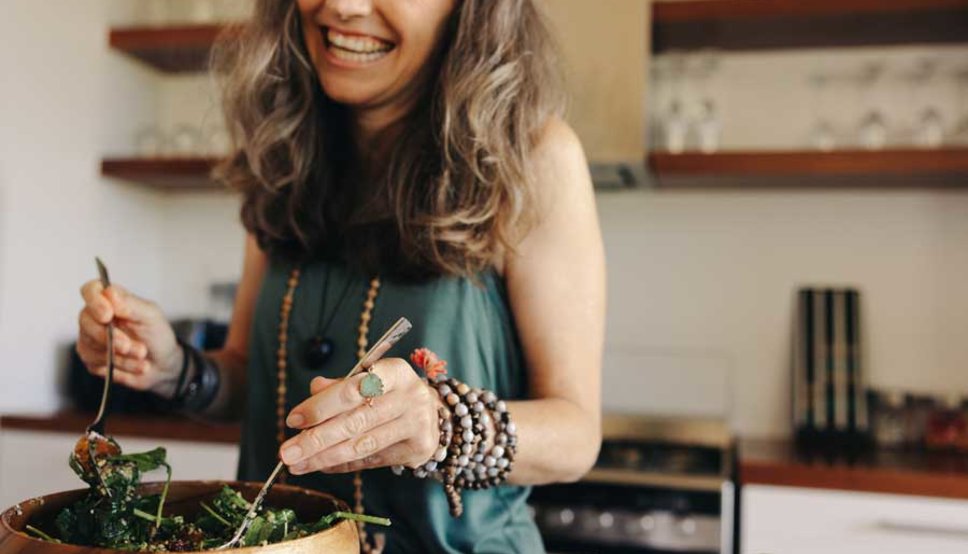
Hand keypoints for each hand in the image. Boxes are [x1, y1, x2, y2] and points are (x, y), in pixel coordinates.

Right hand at [76, 280, 181, 396]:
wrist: (162, 362)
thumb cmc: (155, 333)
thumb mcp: (150, 316)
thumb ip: (130, 304)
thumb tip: (109, 293)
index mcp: (110, 299)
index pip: (90, 290)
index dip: (95, 302)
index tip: (108, 315)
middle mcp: (95, 316)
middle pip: (86, 321)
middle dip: (111, 338)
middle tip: (132, 346)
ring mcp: (89, 338)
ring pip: (91, 346)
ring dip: (121, 355)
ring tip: (142, 355)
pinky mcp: (91, 358)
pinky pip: (96, 363)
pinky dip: (120, 366)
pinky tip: (136, 365)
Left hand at [280, 358, 440, 474]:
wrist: (431, 412)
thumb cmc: (389, 393)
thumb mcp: (368, 380)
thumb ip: (340, 386)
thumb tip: (313, 389)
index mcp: (395, 371)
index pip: (354, 388)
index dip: (322, 405)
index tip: (293, 420)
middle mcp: (411, 396)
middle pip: (356, 420)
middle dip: (316, 438)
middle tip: (286, 451)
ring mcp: (417, 423)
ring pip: (362, 444)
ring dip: (324, 457)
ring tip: (296, 464)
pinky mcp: (418, 448)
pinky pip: (371, 460)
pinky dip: (342, 464)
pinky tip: (320, 466)